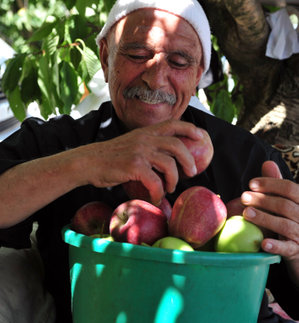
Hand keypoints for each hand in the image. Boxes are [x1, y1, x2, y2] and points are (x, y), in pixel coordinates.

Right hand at [80, 120, 204, 204]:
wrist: (88, 162)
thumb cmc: (110, 157)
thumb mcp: (131, 144)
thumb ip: (147, 146)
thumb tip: (166, 159)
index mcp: (145, 132)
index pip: (173, 124)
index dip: (189, 128)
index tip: (201, 135)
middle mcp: (145, 139)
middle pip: (177, 145)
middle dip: (189, 160)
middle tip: (191, 173)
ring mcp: (140, 152)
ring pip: (169, 165)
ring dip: (173, 180)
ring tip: (169, 188)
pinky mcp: (134, 166)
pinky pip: (156, 182)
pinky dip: (158, 193)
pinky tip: (154, 198)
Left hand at [241, 161, 298, 284]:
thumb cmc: (290, 222)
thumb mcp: (285, 202)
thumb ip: (277, 185)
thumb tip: (267, 163)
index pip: (289, 188)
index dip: (270, 184)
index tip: (251, 183)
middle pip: (285, 206)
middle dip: (263, 200)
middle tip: (243, 197)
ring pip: (285, 226)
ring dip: (265, 219)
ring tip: (246, 213)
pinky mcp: (297, 251)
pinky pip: (288, 249)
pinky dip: (276, 246)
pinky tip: (262, 243)